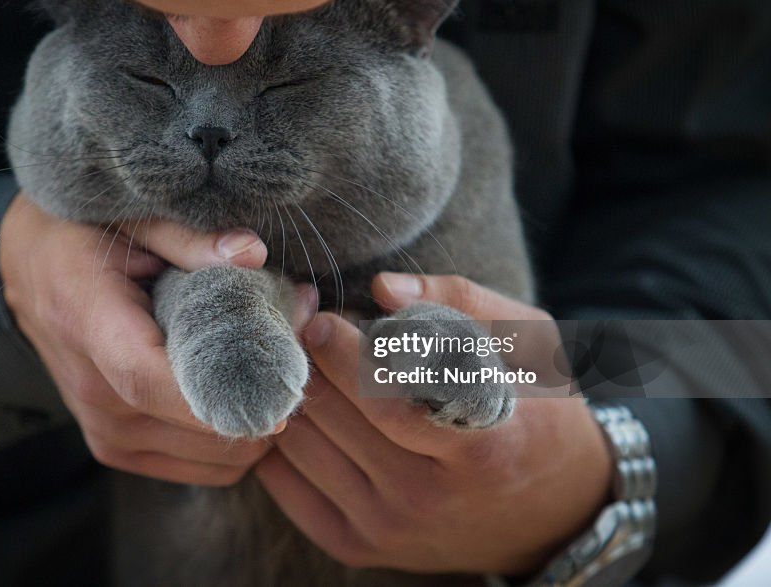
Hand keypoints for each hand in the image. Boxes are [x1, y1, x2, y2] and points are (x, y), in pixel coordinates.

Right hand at [0, 192, 311, 485]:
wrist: (29, 268)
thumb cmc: (83, 234)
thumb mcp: (132, 217)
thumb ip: (189, 237)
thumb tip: (252, 253)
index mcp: (87, 322)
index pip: (146, 379)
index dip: (214, 394)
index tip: (279, 390)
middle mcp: (91, 390)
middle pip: (187, 425)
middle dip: (260, 398)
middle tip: (301, 348)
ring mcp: (101, 427)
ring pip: (204, 458)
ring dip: (253, 422)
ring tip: (274, 367)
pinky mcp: (114, 445)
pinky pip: (194, 467)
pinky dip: (232, 441)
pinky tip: (244, 392)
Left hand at [256, 274, 612, 575]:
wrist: (556, 512)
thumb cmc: (539, 410)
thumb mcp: (525, 343)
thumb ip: (459, 302)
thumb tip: (383, 287)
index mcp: (479, 445)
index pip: (386, 399)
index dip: (344, 354)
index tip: (324, 320)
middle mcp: (430, 498)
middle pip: (335, 419)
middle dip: (310, 365)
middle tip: (306, 333)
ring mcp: (391, 529)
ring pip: (302, 449)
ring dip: (294, 398)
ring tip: (305, 368)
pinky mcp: (361, 548)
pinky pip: (288, 489)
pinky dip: (279, 445)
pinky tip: (300, 413)